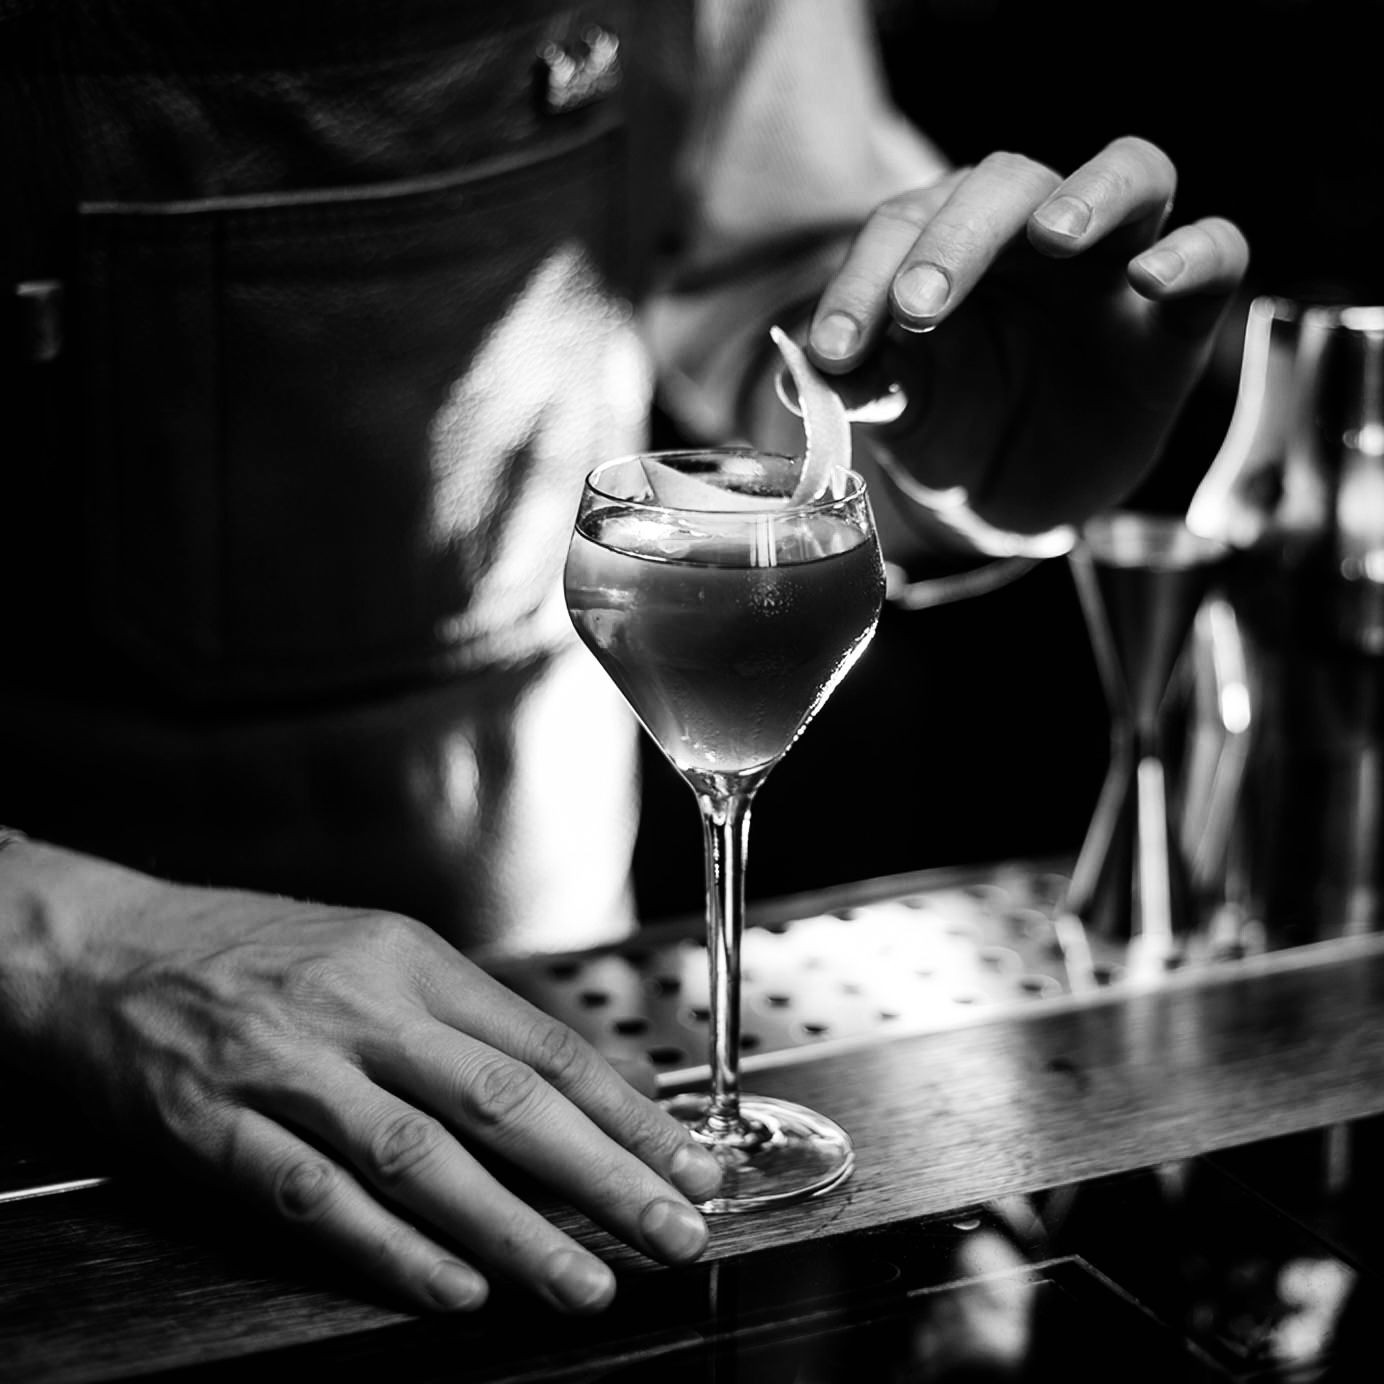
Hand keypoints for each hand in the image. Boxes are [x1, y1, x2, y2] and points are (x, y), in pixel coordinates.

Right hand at [6, 841, 720, 1313]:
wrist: (101, 947)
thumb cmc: (249, 951)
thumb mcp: (371, 951)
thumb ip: (464, 1016)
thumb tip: (570, 1080)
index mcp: (408, 960)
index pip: (540, 1044)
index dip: (624, 1111)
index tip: (687, 1159)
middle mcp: (360, 1008)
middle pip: (502, 1100)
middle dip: (601, 1175)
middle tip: (672, 1228)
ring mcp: (289, 1069)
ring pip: (422, 1157)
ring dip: (513, 1228)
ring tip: (583, 1281)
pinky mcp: (219, 1128)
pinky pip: (317, 1197)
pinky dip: (391, 1248)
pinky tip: (453, 1287)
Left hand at [806, 136, 1249, 531]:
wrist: (1011, 498)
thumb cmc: (952, 429)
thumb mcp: (899, 412)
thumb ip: (859, 383)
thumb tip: (801, 369)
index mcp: (950, 244)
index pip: (906, 225)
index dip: (864, 279)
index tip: (834, 350)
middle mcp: (1033, 236)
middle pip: (1008, 183)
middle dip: (958, 237)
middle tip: (919, 306)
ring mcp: (1113, 266)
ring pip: (1131, 172)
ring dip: (1089, 194)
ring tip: (1052, 235)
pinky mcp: (1175, 320)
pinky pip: (1218, 249)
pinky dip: (1193, 251)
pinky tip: (1152, 276)